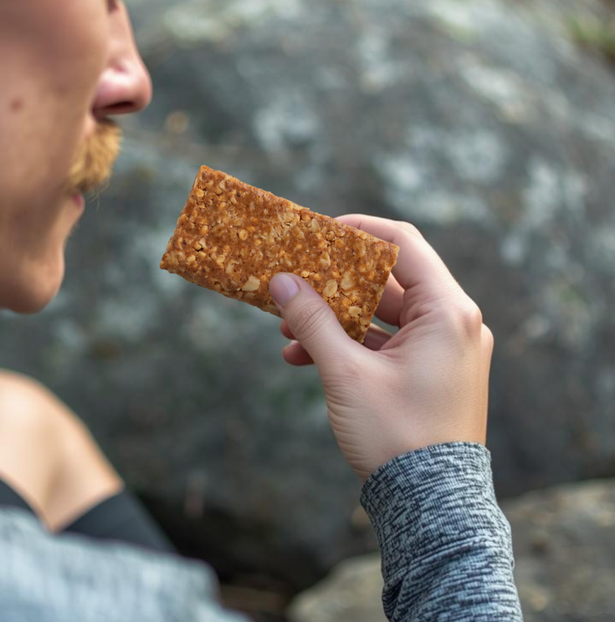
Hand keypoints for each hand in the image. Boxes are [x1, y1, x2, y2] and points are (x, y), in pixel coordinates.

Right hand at [269, 215, 492, 480]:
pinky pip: (386, 343)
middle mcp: (454, 324)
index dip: (357, 230)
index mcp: (448, 313)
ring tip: (288, 331)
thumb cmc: (397, 436)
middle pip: (387, 281)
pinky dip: (349, 345)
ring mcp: (445, 350)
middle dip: (333, 283)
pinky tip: (303, 357)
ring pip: (382, 315)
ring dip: (334, 319)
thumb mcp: (346, 372)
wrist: (431, 506)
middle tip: (293, 281)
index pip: (403, 244)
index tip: (317, 230)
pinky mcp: (432, 373)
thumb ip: (312, 320)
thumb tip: (281, 282)